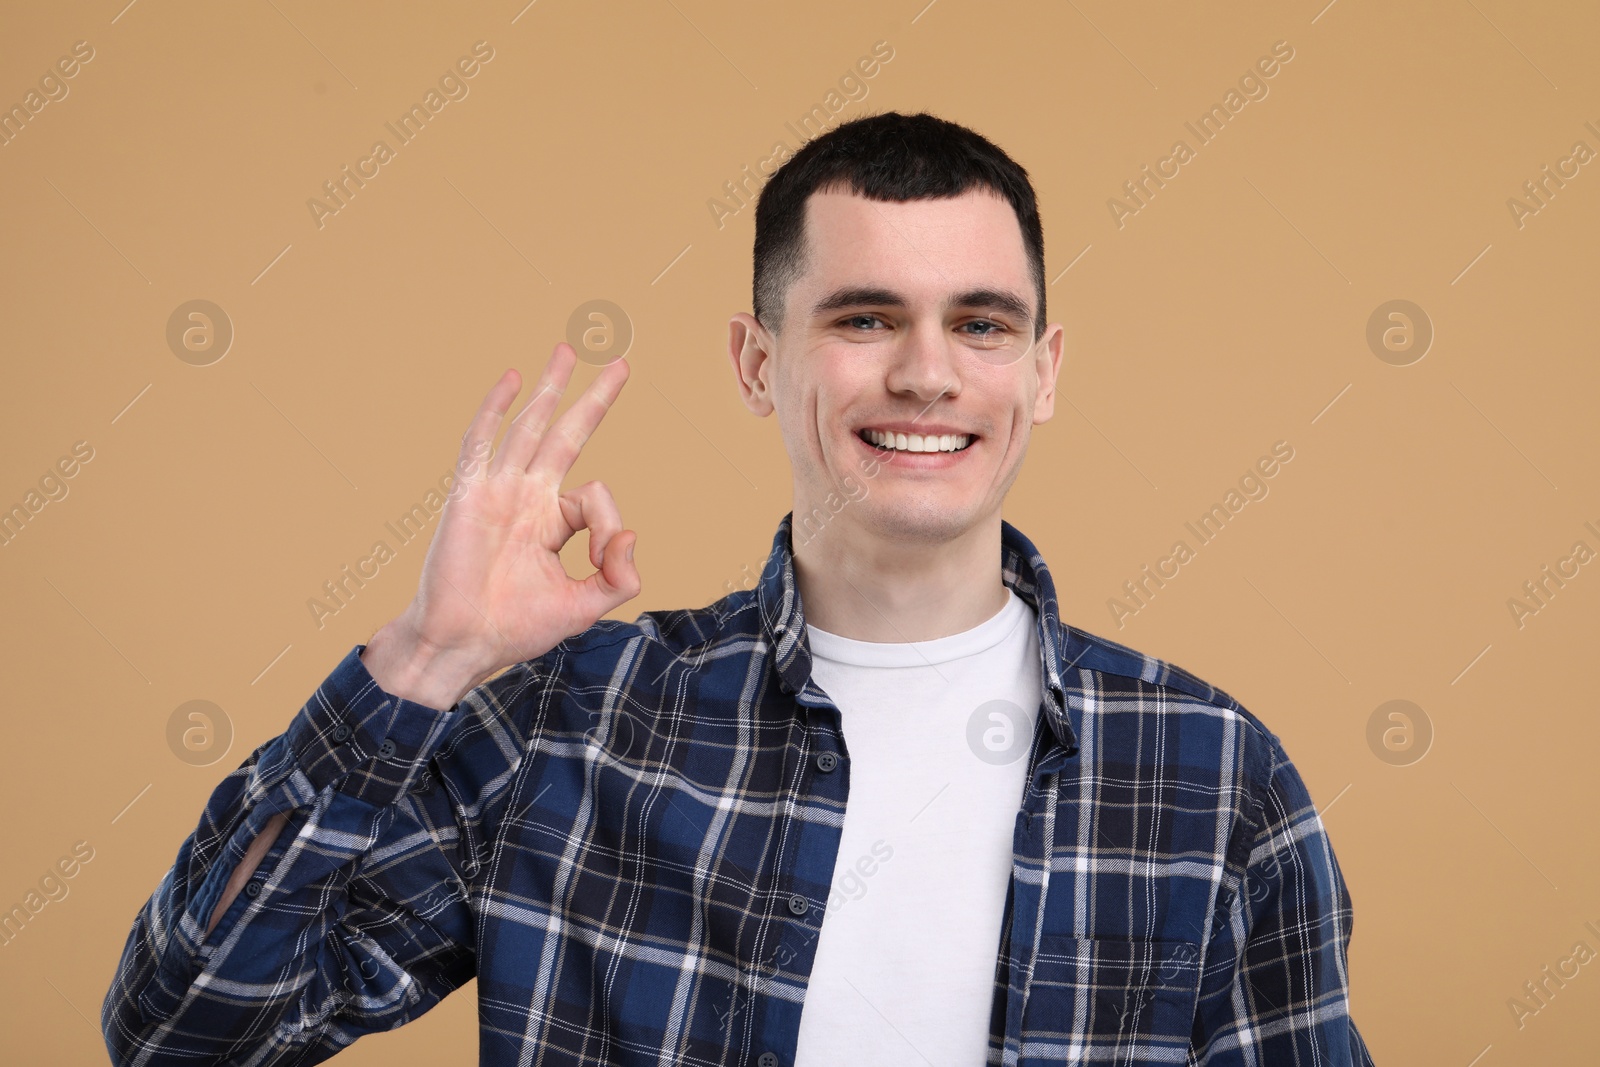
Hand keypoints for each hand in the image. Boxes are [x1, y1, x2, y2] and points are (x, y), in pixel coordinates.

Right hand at [363, 344, 639, 708]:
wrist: (463, 644)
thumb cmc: (515, 628)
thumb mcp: (584, 606)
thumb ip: (618, 576)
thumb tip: (631, 535)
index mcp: (551, 522)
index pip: (594, 495)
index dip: (609, 523)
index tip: (606, 554)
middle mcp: (526, 498)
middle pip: (565, 434)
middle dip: (592, 399)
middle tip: (621, 365)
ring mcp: (498, 492)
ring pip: (529, 427)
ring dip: (550, 388)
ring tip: (568, 350)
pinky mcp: (470, 495)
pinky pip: (483, 443)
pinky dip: (496, 409)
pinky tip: (513, 379)